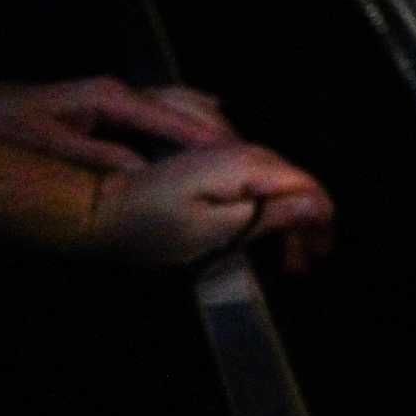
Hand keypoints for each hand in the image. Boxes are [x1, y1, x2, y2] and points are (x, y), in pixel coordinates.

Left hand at [0, 75, 232, 171]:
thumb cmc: (2, 125)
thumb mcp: (48, 144)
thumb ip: (99, 158)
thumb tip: (145, 174)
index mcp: (113, 99)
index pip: (177, 120)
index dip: (213, 143)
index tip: (247, 162)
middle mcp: (123, 92)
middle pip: (189, 108)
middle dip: (225, 134)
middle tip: (258, 163)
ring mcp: (118, 96)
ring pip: (182, 103)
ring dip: (214, 125)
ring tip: (246, 148)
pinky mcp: (110, 105)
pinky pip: (167, 107)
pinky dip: (194, 115)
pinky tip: (210, 118)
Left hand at [87, 142, 335, 272]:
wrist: (94, 209)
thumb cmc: (150, 228)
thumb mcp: (212, 232)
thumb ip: (268, 216)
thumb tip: (317, 206)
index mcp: (246, 165)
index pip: (306, 185)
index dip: (321, 220)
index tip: (318, 256)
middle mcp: (241, 149)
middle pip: (294, 183)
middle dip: (305, 224)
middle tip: (300, 266)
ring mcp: (224, 152)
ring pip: (276, 181)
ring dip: (286, 217)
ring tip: (285, 255)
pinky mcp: (209, 161)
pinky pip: (255, 178)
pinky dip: (265, 204)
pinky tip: (264, 226)